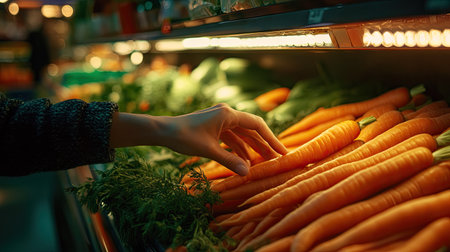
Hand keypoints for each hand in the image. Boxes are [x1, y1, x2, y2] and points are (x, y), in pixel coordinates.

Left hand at [110, 104, 287, 174]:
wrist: (163, 131)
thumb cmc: (184, 137)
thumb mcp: (209, 151)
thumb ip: (230, 161)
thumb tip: (248, 174)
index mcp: (228, 114)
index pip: (257, 125)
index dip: (271, 139)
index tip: (282, 152)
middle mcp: (226, 113)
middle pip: (251, 130)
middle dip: (264, 145)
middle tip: (278, 159)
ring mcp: (220, 119)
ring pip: (242, 134)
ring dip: (251, 148)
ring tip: (264, 163)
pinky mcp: (214, 126)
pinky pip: (231, 137)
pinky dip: (238, 148)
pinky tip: (244, 161)